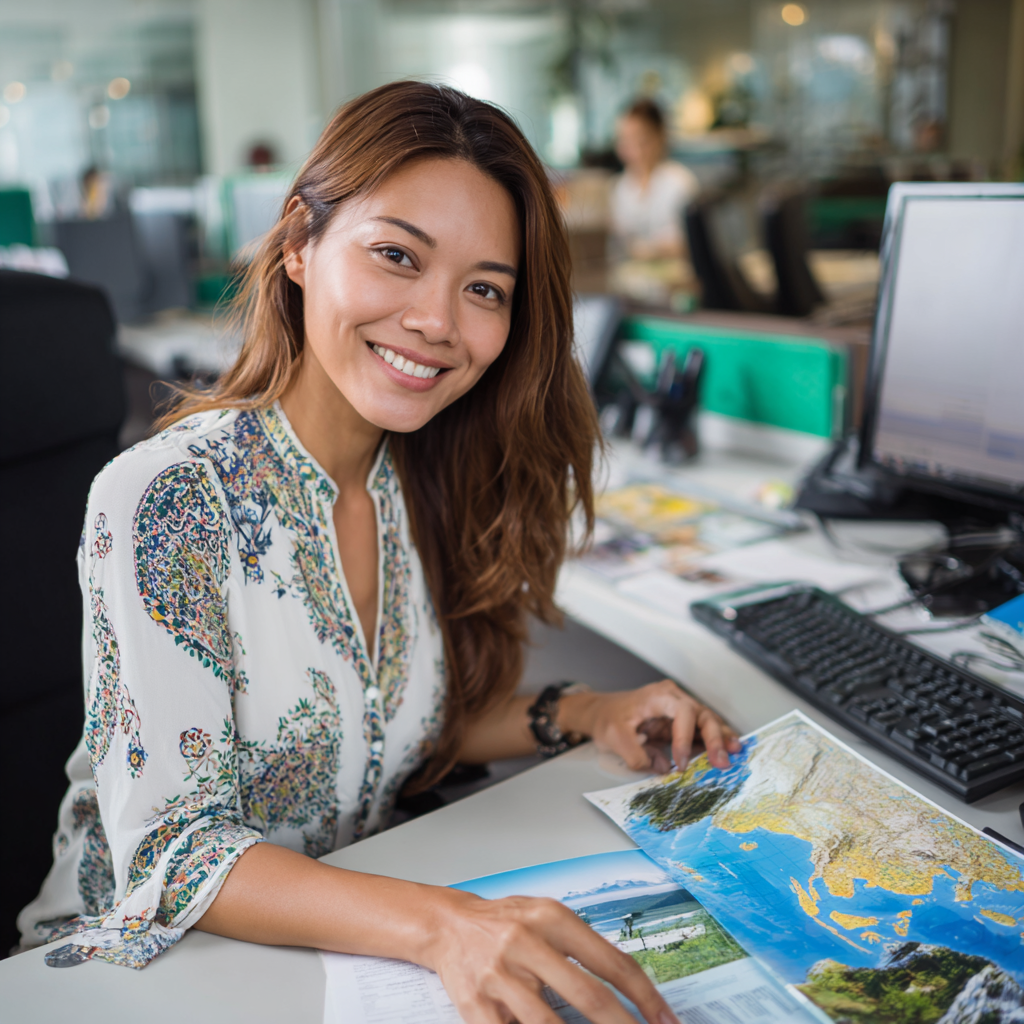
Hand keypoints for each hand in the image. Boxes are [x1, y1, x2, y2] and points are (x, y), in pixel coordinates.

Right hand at [423, 886, 678, 1023]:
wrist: (447, 924)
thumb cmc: (504, 922)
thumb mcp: (546, 917)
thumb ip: (581, 946)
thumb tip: (630, 987)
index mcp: (551, 917)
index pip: (610, 961)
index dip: (644, 996)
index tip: (665, 1019)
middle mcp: (526, 942)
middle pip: (588, 996)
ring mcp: (500, 976)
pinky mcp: (477, 1006)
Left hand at [562, 681, 740, 773]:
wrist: (601, 712)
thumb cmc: (607, 717)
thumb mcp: (615, 737)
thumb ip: (637, 755)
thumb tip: (663, 769)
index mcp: (659, 695)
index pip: (683, 712)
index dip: (686, 737)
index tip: (682, 762)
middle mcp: (674, 699)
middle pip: (702, 715)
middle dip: (714, 738)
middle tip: (722, 761)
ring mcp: (680, 711)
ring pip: (707, 723)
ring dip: (720, 739)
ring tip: (735, 754)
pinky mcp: (681, 725)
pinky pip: (701, 733)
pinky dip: (714, 743)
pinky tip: (726, 753)